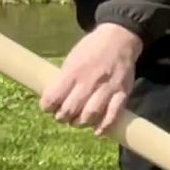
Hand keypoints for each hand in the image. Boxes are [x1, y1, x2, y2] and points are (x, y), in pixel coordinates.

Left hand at [40, 22, 142, 136]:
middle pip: (70, 110)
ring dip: (81, 123)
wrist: (119, 38)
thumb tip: (53, 100)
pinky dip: (103, 126)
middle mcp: (89, 81)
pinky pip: (113, 115)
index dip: (47, 107)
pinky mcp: (122, 93)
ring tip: (79, 120)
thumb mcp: (71, 59)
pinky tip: (97, 130)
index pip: (53, 98)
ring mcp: (107, 88)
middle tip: (64, 115)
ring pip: (90, 115)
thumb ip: (63, 79)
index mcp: (73, 72)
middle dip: (63, 117)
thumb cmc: (91, 49)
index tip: (48, 107)